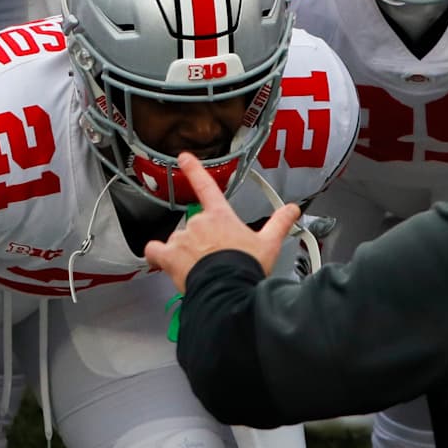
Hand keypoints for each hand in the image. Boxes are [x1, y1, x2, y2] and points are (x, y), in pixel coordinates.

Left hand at [143, 152, 299, 289]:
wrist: (228, 289)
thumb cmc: (246, 266)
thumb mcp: (269, 244)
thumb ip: (279, 223)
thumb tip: (292, 209)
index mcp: (220, 216)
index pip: (206, 186)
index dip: (194, 170)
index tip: (184, 158)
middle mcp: (198, 222)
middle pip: (195, 225)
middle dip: (202, 240)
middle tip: (215, 257)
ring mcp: (182, 238)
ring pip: (178, 240)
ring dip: (185, 251)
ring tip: (199, 269)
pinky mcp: (169, 256)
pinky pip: (155, 251)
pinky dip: (157, 255)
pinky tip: (165, 262)